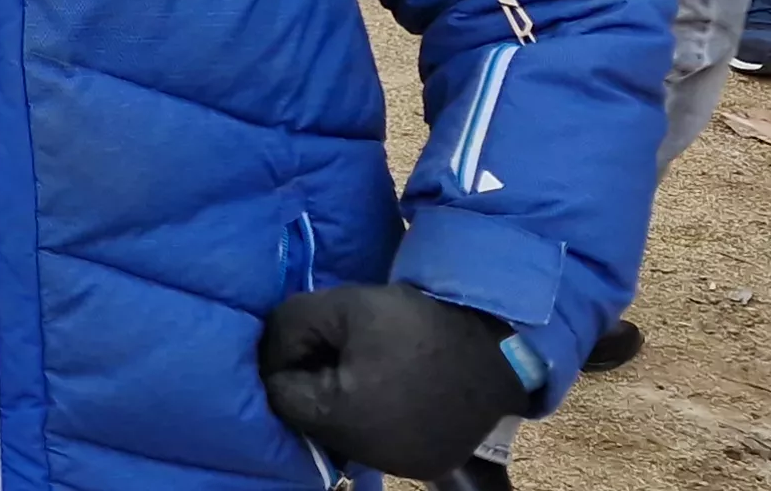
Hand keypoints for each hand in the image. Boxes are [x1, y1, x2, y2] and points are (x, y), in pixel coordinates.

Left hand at [256, 284, 527, 480]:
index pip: (281, 392)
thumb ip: (292, 325)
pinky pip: (379, 443)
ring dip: (344, 402)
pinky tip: (395, 389)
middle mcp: (368, 455)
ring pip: (343, 434)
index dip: (289, 358)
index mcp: (342, 418)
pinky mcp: (425, 464)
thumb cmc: (417, 323)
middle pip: (311, 417)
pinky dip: (377, 418)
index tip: (314, 335)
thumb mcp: (344, 305)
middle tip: (343, 347)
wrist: (500, 345)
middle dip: (315, 381)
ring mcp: (398, 465)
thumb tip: (270, 350)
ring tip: (373, 366)